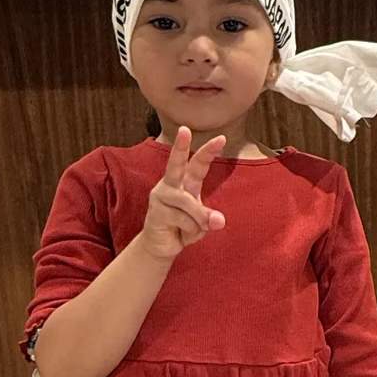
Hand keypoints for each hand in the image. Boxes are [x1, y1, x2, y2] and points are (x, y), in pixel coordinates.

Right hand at [139, 126, 226, 259]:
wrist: (161, 247)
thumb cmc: (183, 228)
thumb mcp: (202, 223)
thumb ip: (210, 218)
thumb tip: (217, 221)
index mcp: (185, 182)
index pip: (197, 164)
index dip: (209, 151)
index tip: (221, 138)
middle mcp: (170, 185)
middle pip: (176, 164)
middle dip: (180, 147)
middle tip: (184, 130)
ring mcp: (160, 197)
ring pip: (189, 203)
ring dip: (198, 220)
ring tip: (192, 229)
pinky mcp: (155, 212)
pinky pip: (184, 220)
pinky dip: (190, 231)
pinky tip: (181, 234)